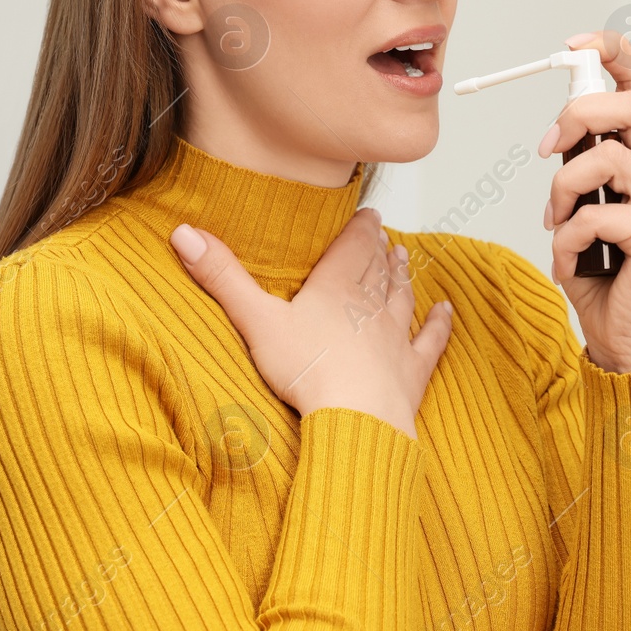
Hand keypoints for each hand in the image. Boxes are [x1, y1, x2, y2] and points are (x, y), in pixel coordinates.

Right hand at [169, 207, 452, 438]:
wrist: (356, 417)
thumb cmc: (307, 371)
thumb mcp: (256, 320)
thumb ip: (222, 277)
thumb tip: (183, 231)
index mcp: (335, 289)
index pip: (352, 249)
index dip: (360, 229)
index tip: (369, 213)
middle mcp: (369, 307)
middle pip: (378, 270)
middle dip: (380, 250)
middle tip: (385, 234)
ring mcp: (394, 338)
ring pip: (401, 298)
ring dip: (403, 277)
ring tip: (405, 259)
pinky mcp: (411, 371)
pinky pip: (429, 341)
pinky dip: (438, 324)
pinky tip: (446, 311)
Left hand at [539, 30, 630, 373]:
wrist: (625, 337)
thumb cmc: (603, 275)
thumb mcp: (583, 208)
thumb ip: (581, 168)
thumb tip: (559, 131)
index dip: (611, 51)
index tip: (572, 46)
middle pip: (627, 104)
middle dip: (575, 116)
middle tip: (547, 148)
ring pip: (605, 158)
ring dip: (562, 189)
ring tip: (556, 223)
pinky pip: (593, 215)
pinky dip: (564, 239)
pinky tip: (569, 262)